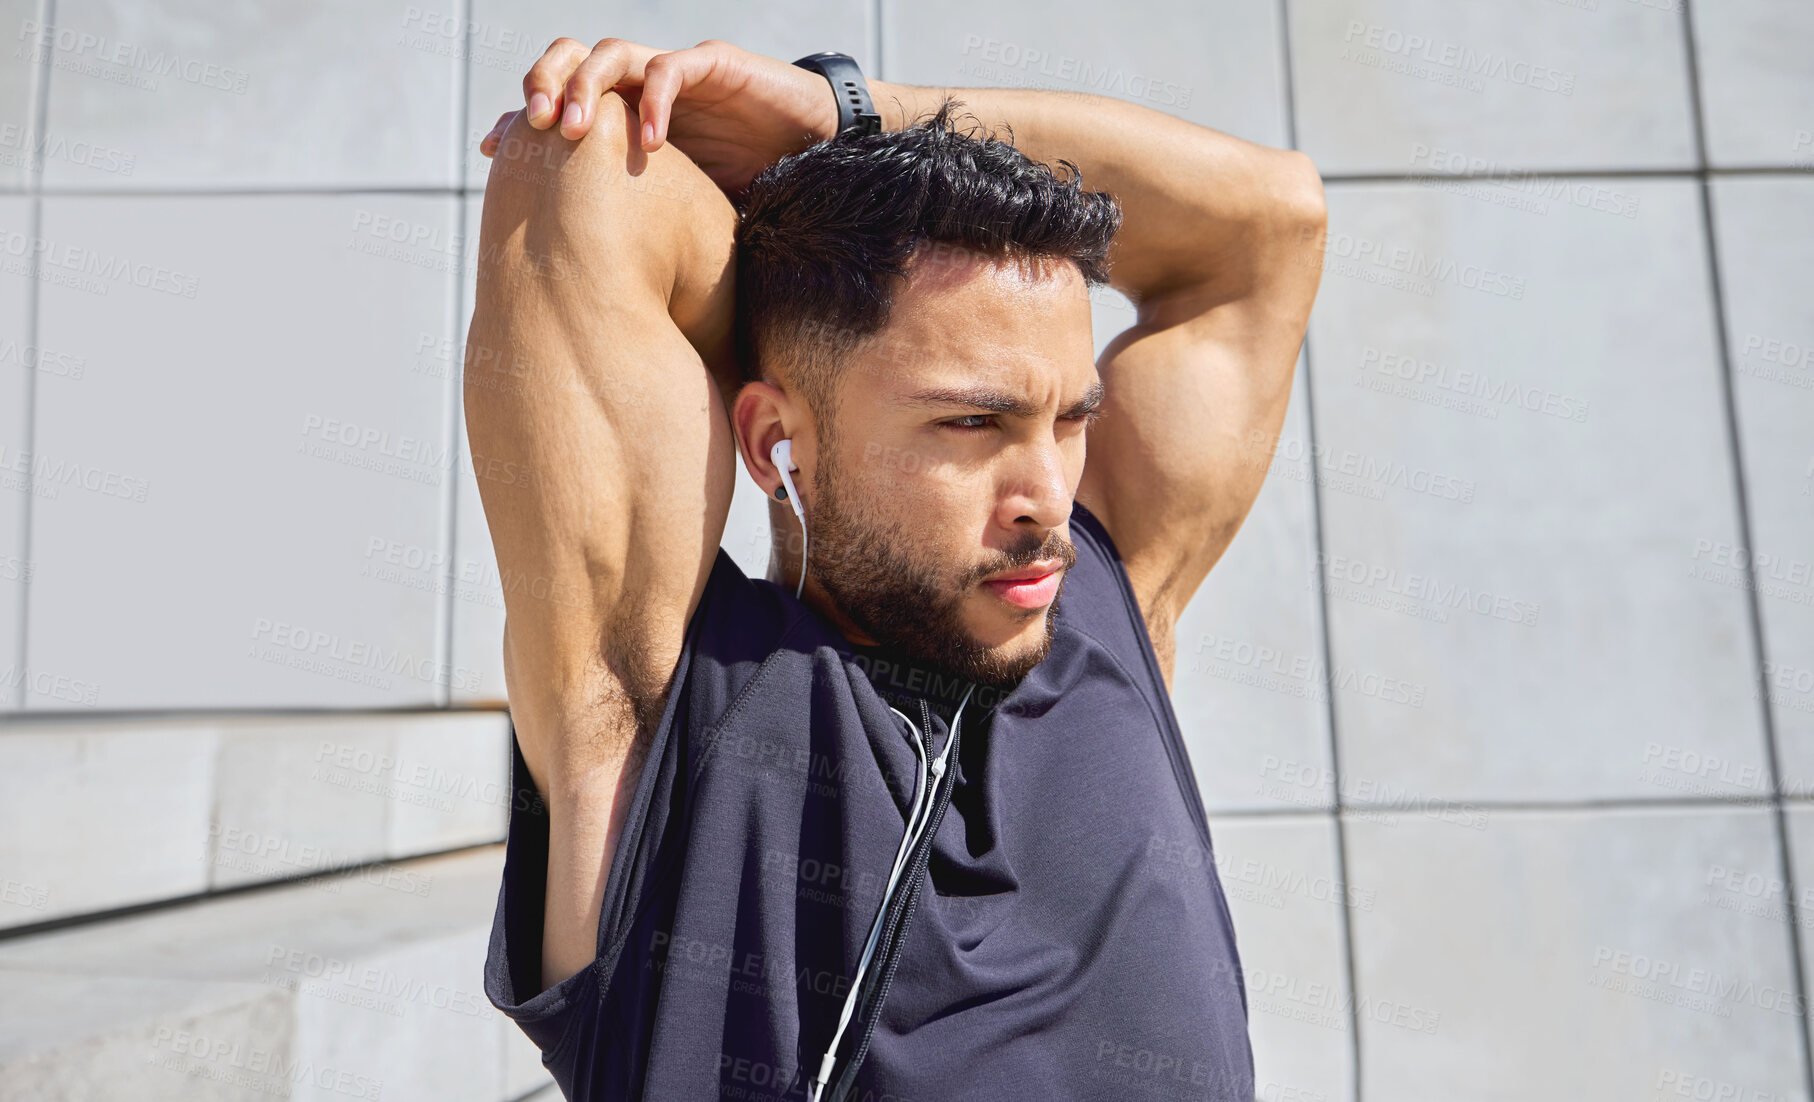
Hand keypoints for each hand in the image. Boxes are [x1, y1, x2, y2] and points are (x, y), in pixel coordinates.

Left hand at [479, 38, 844, 194]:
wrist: (814, 153)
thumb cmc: (748, 185)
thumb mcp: (677, 211)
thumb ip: (635, 226)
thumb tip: (589, 294)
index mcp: (621, 114)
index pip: (556, 101)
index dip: (519, 119)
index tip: (492, 151)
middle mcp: (641, 87)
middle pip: (569, 60)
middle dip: (542, 86)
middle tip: (528, 127)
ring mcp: (675, 72)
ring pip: (611, 54)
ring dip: (584, 87)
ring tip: (570, 130)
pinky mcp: (714, 66)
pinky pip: (672, 70)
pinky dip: (657, 102)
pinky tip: (650, 142)